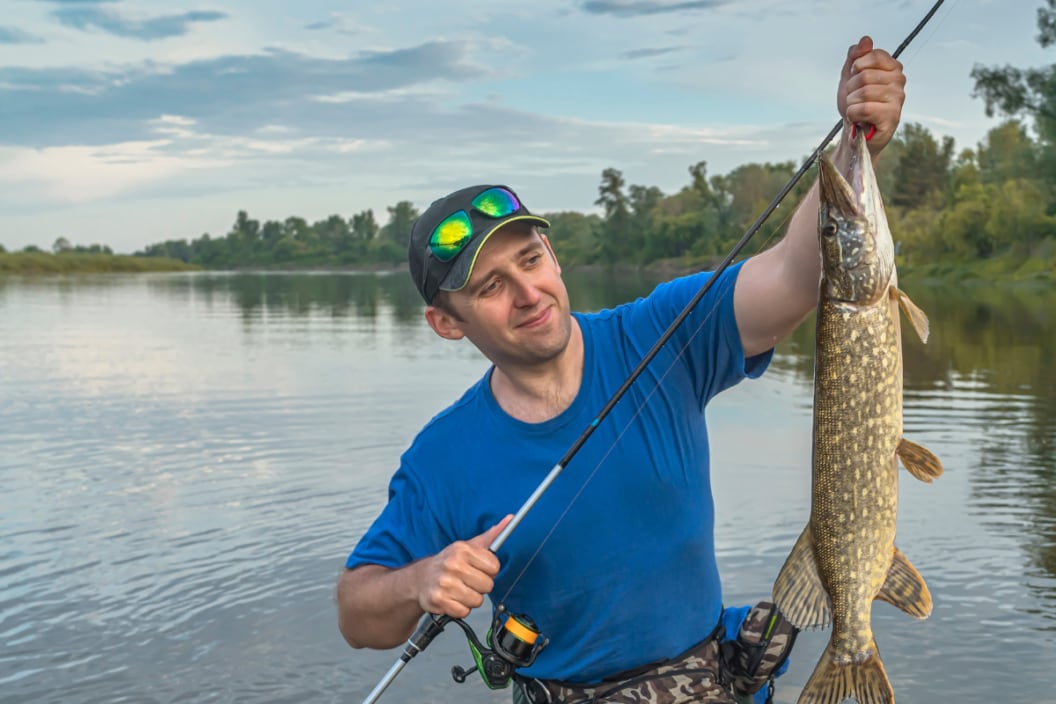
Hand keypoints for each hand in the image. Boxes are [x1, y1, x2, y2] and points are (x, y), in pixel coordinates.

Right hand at [416, 515, 512, 618]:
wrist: (421, 578)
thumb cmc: (449, 562)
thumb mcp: (468, 546)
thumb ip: (490, 536)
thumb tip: (509, 519)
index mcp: (462, 549)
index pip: (494, 567)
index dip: (489, 571)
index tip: (480, 569)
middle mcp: (452, 565)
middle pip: (487, 585)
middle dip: (480, 586)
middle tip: (468, 581)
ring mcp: (444, 583)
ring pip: (477, 600)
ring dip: (471, 598)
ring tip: (460, 590)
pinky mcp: (438, 600)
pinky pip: (464, 611)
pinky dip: (460, 608)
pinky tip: (452, 599)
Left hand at [837, 36, 905, 158]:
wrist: (855, 131)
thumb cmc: (855, 103)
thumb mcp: (850, 76)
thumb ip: (855, 56)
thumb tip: (866, 39)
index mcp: (893, 67)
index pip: (873, 55)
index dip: (856, 68)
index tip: (855, 78)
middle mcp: (900, 81)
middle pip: (865, 76)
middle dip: (851, 89)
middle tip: (855, 99)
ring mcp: (898, 98)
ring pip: (863, 92)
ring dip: (851, 103)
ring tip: (857, 109)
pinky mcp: (892, 116)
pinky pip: (864, 108)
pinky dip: (853, 114)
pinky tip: (859, 118)